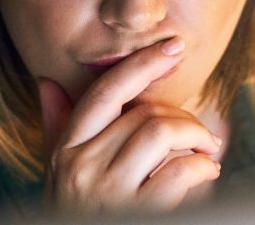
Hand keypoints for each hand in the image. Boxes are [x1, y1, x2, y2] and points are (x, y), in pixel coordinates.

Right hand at [38, 38, 221, 216]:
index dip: (142, 63)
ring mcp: (107, 192)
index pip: (105, 91)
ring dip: (197, 136)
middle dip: (181, 117)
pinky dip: (202, 168)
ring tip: (208, 152)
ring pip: (161, 133)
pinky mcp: (136, 213)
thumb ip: (56, 126)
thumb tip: (46, 82)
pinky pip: (178, 172)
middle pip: (142, 113)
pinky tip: (206, 174)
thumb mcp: (56, 171)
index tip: (172, 47)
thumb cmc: (72, 213)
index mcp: (65, 149)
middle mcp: (81, 166)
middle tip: (199, 134)